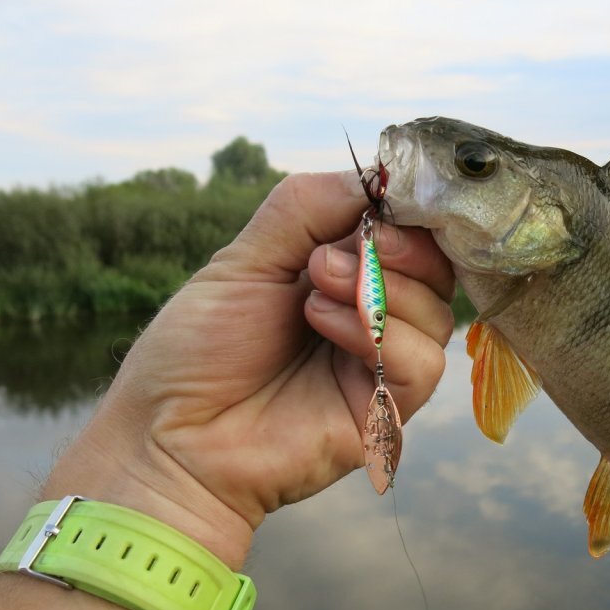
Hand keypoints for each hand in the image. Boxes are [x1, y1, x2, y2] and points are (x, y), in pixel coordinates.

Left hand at [41, 171, 454, 567]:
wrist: (171, 434)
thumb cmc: (198, 348)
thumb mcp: (246, 258)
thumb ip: (307, 207)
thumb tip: (377, 175)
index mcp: (347, 275)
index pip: (412, 234)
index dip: (410, 213)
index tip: (385, 200)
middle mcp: (374, 315)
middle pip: (439, 270)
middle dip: (401, 248)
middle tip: (335, 252)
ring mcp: (382, 364)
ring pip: (438, 315)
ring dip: (380, 291)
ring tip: (311, 292)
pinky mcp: (387, 412)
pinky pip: (423, 364)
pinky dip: (379, 335)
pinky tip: (323, 326)